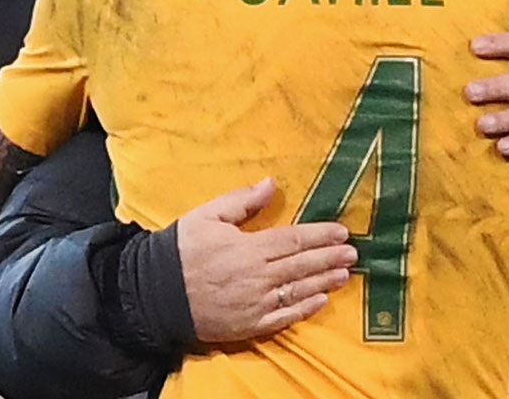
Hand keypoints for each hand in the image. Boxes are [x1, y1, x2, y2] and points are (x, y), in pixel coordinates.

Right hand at [176, 177, 356, 341]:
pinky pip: (283, 318)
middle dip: (330, 257)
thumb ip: (241, 200)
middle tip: (353, 253)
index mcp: (249, 248)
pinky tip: (319, 301)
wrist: (155, 294)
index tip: (341, 232)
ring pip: (298, 291)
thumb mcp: (207, 215)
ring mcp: (255, 304)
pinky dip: (304, 309)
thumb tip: (270, 183)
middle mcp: (257, 277)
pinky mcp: (249, 325)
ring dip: (323, 282)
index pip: (294, 240)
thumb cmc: (182, 250)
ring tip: (344, 275)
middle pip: (302, 265)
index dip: (321, 235)